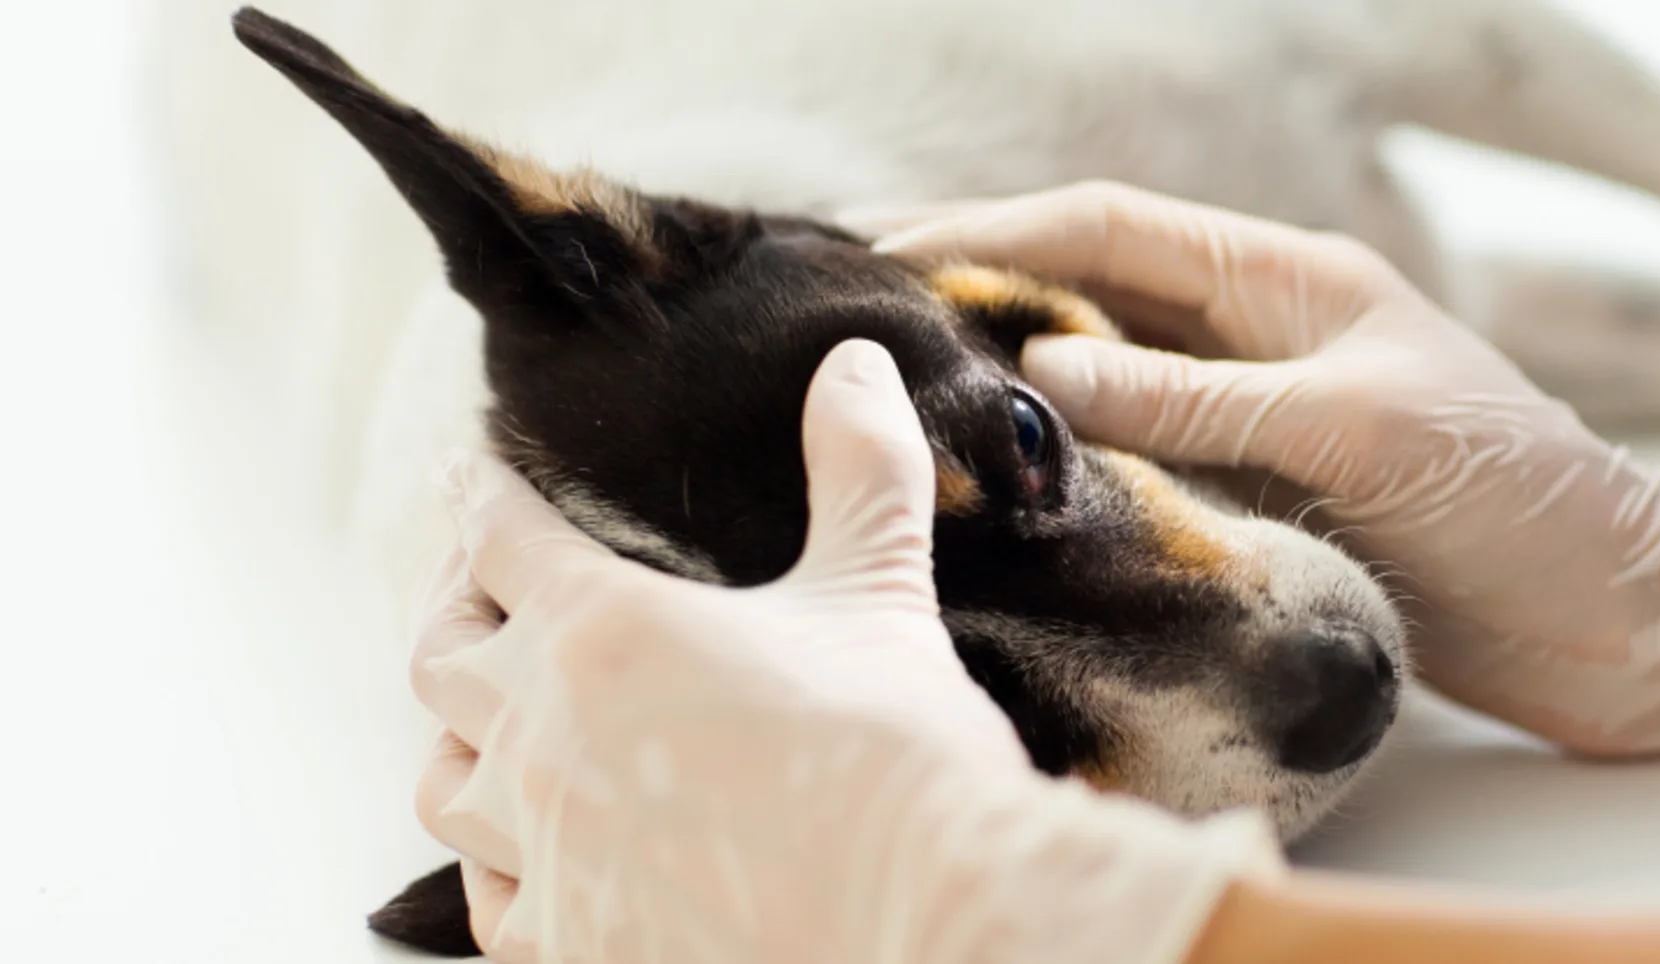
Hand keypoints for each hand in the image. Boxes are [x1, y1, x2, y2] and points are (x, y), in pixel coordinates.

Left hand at [409, 340, 1280, 962]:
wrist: (916, 914)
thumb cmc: (892, 751)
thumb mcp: (879, 587)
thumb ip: (860, 468)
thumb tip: (856, 363)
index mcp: (604, 629)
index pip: (501, 534)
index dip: (480, 490)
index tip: (465, 467)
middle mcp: (545, 737)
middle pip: (441, 654)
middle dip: (450, 605)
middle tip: (473, 585)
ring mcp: (547, 851)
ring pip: (443, 783)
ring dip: (458, 739)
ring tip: (485, 722)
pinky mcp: (572, 942)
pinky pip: (490, 901)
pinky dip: (495, 865)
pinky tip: (525, 857)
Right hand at [866, 182, 1659, 762]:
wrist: (1612, 612)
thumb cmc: (1514, 501)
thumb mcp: (1354, 431)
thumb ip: (1199, 396)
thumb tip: (1041, 367)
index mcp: (1287, 276)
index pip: (1107, 226)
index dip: (990, 231)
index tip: (883, 252)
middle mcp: (1259, 330)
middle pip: (1089, 284)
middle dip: (976, 284)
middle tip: (858, 307)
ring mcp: (1256, 408)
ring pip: (1103, 366)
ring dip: (1006, 367)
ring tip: (899, 384)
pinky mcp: (1260, 485)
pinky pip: (1137, 449)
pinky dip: (1064, 451)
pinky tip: (1001, 472)